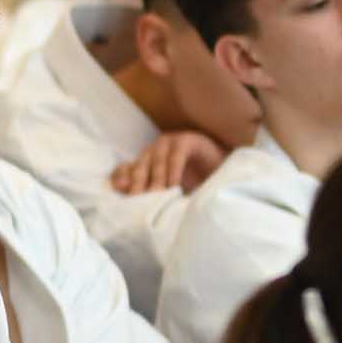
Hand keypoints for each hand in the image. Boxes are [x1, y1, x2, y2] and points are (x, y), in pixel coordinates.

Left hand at [110, 128, 226, 195]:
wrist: (223, 173)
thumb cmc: (193, 184)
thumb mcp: (167, 192)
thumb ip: (148, 192)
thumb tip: (119, 188)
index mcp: (144, 162)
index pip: (124, 170)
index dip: (122, 182)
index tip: (123, 198)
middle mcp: (153, 150)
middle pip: (139, 167)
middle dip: (138, 185)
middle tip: (138, 202)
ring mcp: (169, 142)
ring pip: (157, 161)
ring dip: (156, 180)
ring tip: (156, 196)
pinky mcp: (187, 140)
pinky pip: (176, 157)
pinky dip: (173, 171)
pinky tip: (173, 185)